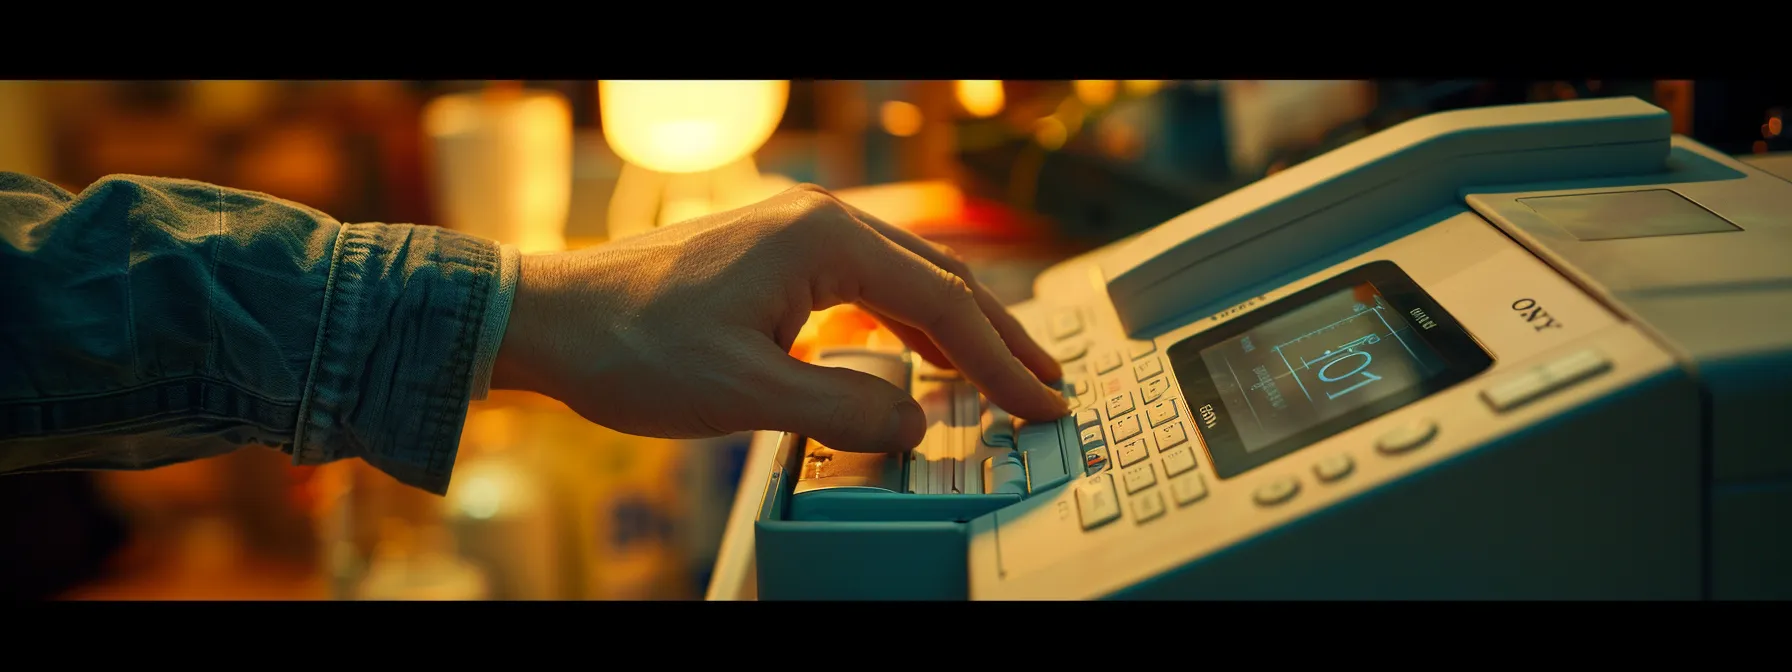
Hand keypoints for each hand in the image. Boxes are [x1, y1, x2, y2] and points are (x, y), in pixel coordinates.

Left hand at [491, 184, 1067, 452]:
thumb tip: (917, 423)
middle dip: (1001, 339)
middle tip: (1049, 387)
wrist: (553, 318)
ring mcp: (798, 231)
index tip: (1040, 404)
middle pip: (942, 280)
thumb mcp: (746, 396)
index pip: (944, 304)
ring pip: (910, 277)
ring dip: (962, 328)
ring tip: (1007, 373)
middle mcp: (820, 220)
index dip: (1000, 363)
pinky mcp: (778, 253)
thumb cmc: (632, 347)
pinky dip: (913, 320)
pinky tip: (926, 354)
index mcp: (824, 239)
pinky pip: (870, 282)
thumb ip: (844, 409)